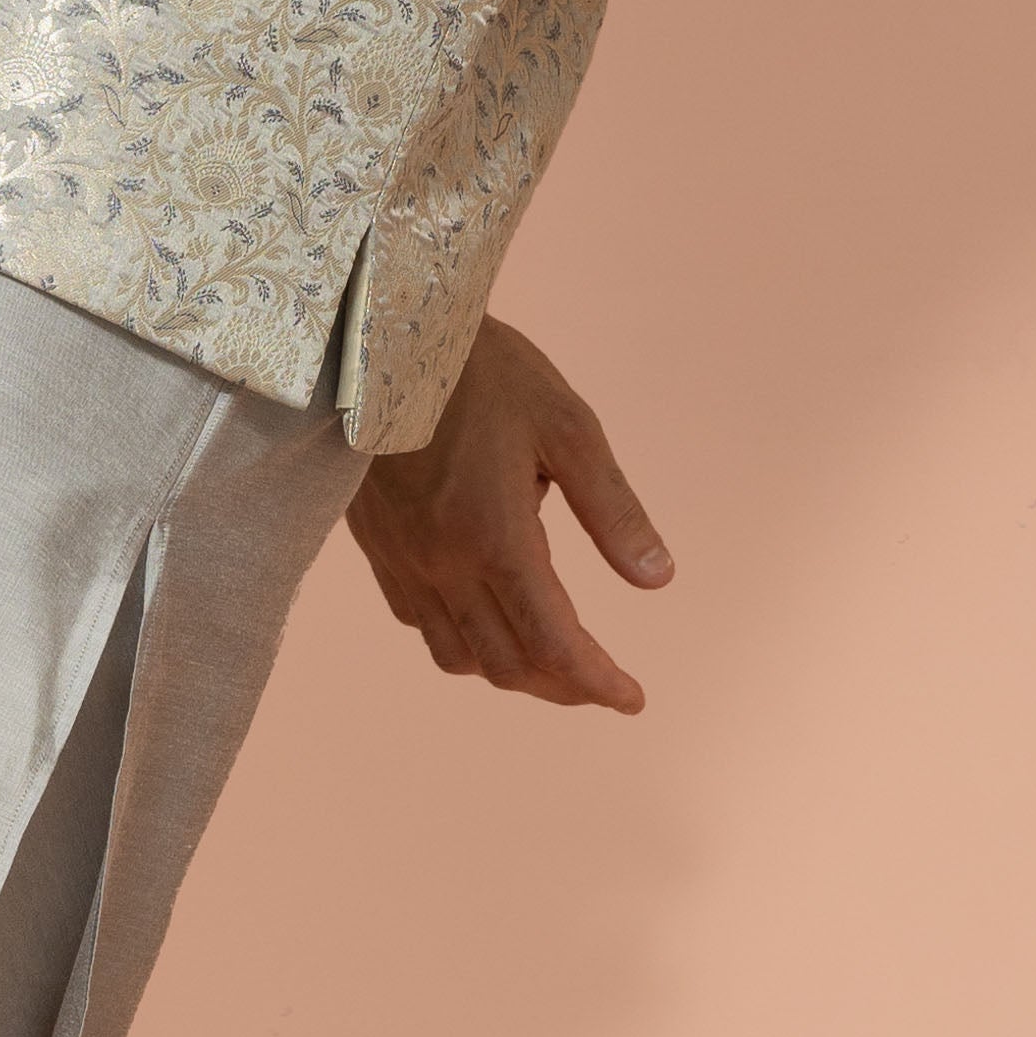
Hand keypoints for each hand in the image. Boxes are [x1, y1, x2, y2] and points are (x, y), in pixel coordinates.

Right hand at [345, 318, 671, 711]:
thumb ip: (614, 512)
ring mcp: (404, 560)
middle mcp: (443, 563)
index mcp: (496, 537)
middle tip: (604, 685)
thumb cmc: (487, 372)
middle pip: (507, 663)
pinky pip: (419, 623)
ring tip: (552, 660)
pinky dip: (463, 641)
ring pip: (459, 654)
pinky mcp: (377, 547)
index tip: (632, 699)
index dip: (597, 682)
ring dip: (512, 671)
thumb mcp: (568, 428)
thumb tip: (658, 579)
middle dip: (562, 686)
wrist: (382, 337)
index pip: (552, 644)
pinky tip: (488, 618)